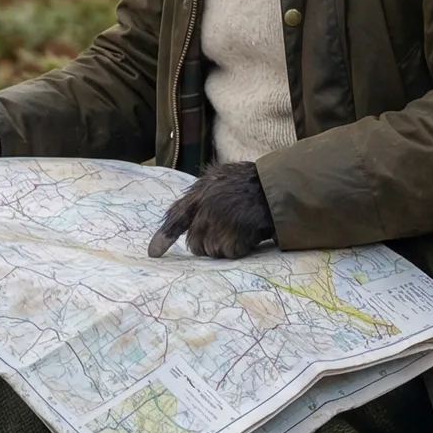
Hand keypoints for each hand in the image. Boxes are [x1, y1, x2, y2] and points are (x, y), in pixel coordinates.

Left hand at [148, 163, 275, 259]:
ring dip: (225, 247)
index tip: (153, 253)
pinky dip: (241, 249)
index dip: (165, 236)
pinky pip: (230, 253)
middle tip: (227, 234)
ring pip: (211, 251)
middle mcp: (205, 206)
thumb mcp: (222, 179)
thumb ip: (202, 197)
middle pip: (194, 243)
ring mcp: (218, 221)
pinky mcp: (233, 234)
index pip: (176, 216)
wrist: (278, 186)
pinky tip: (251, 235)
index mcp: (200, 191)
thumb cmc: (253, 182)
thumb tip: (181, 219)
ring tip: (242, 230)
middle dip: (207, 244)